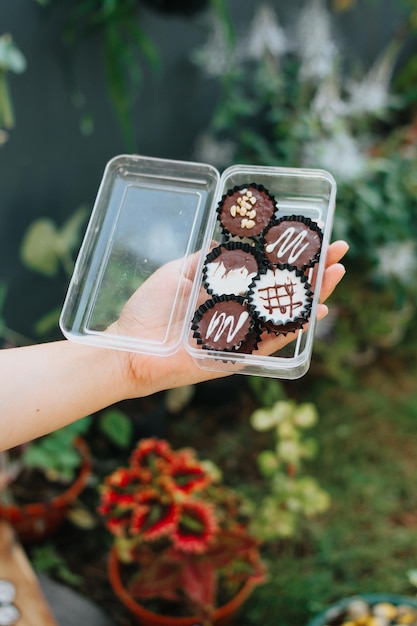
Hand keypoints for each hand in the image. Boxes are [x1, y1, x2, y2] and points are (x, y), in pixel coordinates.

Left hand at [114, 240, 348, 397]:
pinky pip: (271, 342)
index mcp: (226, 293)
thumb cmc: (148, 311)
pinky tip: (315, 312)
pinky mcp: (236, 356)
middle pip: (284, 291)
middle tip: (339, 251)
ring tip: (336, 273)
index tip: (312, 235)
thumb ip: (207, 260)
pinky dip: (293, 329)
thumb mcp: (178, 273)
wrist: (129, 348)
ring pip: (285, 315)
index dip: (290, 255)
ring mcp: (241, 335)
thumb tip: (229, 236)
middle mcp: (239, 313)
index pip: (266, 271)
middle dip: (313, 271)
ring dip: (313, 295)